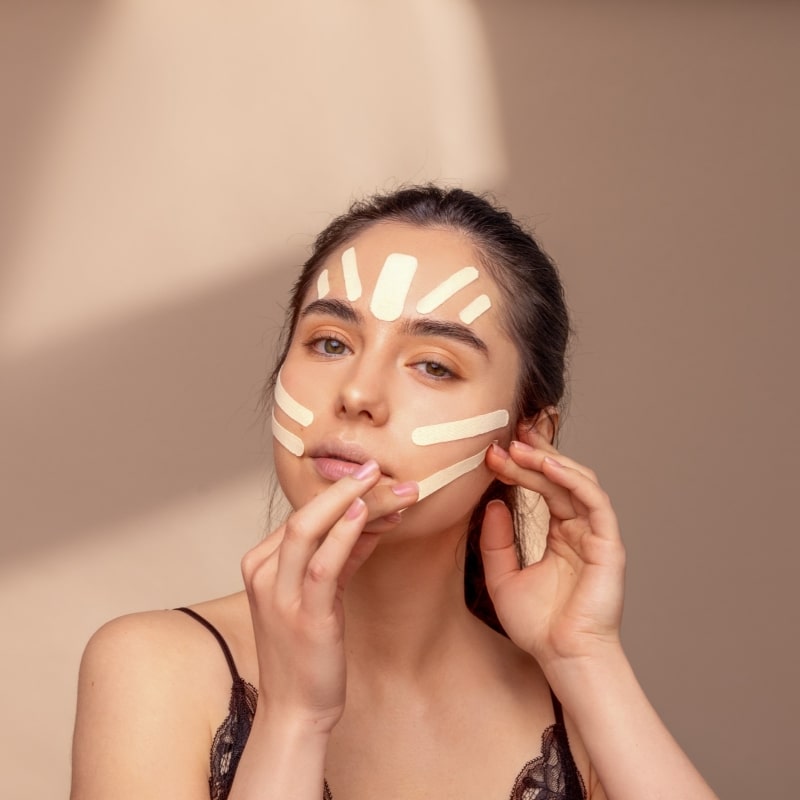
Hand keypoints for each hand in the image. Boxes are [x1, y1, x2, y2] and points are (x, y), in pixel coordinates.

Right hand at [241, 463, 417, 732]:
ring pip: (310, 529)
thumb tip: (372, 517)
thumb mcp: (322, 592)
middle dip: (345, 486)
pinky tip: (366, 514)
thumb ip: (342, 553)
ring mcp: (279, 594)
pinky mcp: (304, 616)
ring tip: (389, 485)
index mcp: (262, 562)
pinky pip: (323, 565)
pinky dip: (344, 534)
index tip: (374, 479)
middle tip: (378, 467)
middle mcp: (263, 572)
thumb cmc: (307, 649)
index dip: (340, 493)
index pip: (303, 514)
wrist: (295, 708)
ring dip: (352, 502)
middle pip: (305, 513)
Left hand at [482, 431, 625, 670]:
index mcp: (559, 535)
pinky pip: (594, 501)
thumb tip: (494, 502)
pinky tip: (548, 466)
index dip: (519, 468)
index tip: (491, 454)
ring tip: (518, 446)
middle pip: (557, 479)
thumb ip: (497, 540)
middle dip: (532, 455)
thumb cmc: (538, 625)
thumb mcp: (503, 576)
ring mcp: (596, 534)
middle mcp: (579, 529)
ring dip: (548, 461)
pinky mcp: (608, 543)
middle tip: (505, 437)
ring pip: (576, 482)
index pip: (542, 489)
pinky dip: (573, 479)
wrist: (562, 657)